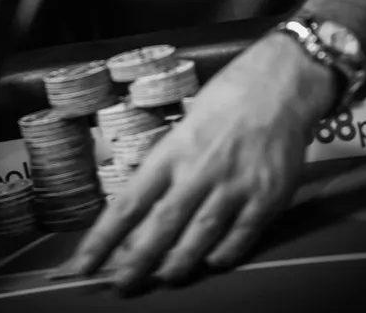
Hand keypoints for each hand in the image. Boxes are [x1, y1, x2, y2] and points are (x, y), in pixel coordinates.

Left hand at [70, 32, 334, 291]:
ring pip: (198, 239)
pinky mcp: (266, 196)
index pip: (129, 202)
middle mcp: (200, 170)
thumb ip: (171, 161)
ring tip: (164, 277)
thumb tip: (148, 202)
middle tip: (121, 285)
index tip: (83, 262)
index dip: (103, 238)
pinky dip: (223, 254)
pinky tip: (212, 261)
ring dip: (177, 265)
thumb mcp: (188, 120)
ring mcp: (235, 186)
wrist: (282, 81)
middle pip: (160, 228)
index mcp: (174, 148)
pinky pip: (240, 237)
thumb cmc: (230, 94)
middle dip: (136, 263)